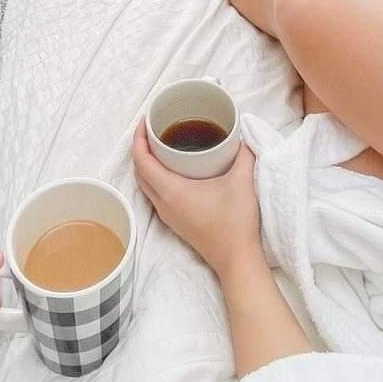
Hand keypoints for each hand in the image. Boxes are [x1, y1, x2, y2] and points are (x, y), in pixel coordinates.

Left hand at [132, 118, 260, 278]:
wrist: (237, 260)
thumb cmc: (236, 222)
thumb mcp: (242, 180)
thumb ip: (244, 153)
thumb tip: (243, 134)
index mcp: (171, 191)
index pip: (142, 161)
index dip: (138, 139)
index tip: (144, 121)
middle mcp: (164, 204)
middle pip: (139, 172)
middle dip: (140, 148)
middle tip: (152, 128)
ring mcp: (168, 215)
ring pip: (145, 185)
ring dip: (146, 164)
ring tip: (159, 144)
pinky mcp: (176, 222)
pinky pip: (155, 194)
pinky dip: (155, 177)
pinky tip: (172, 169)